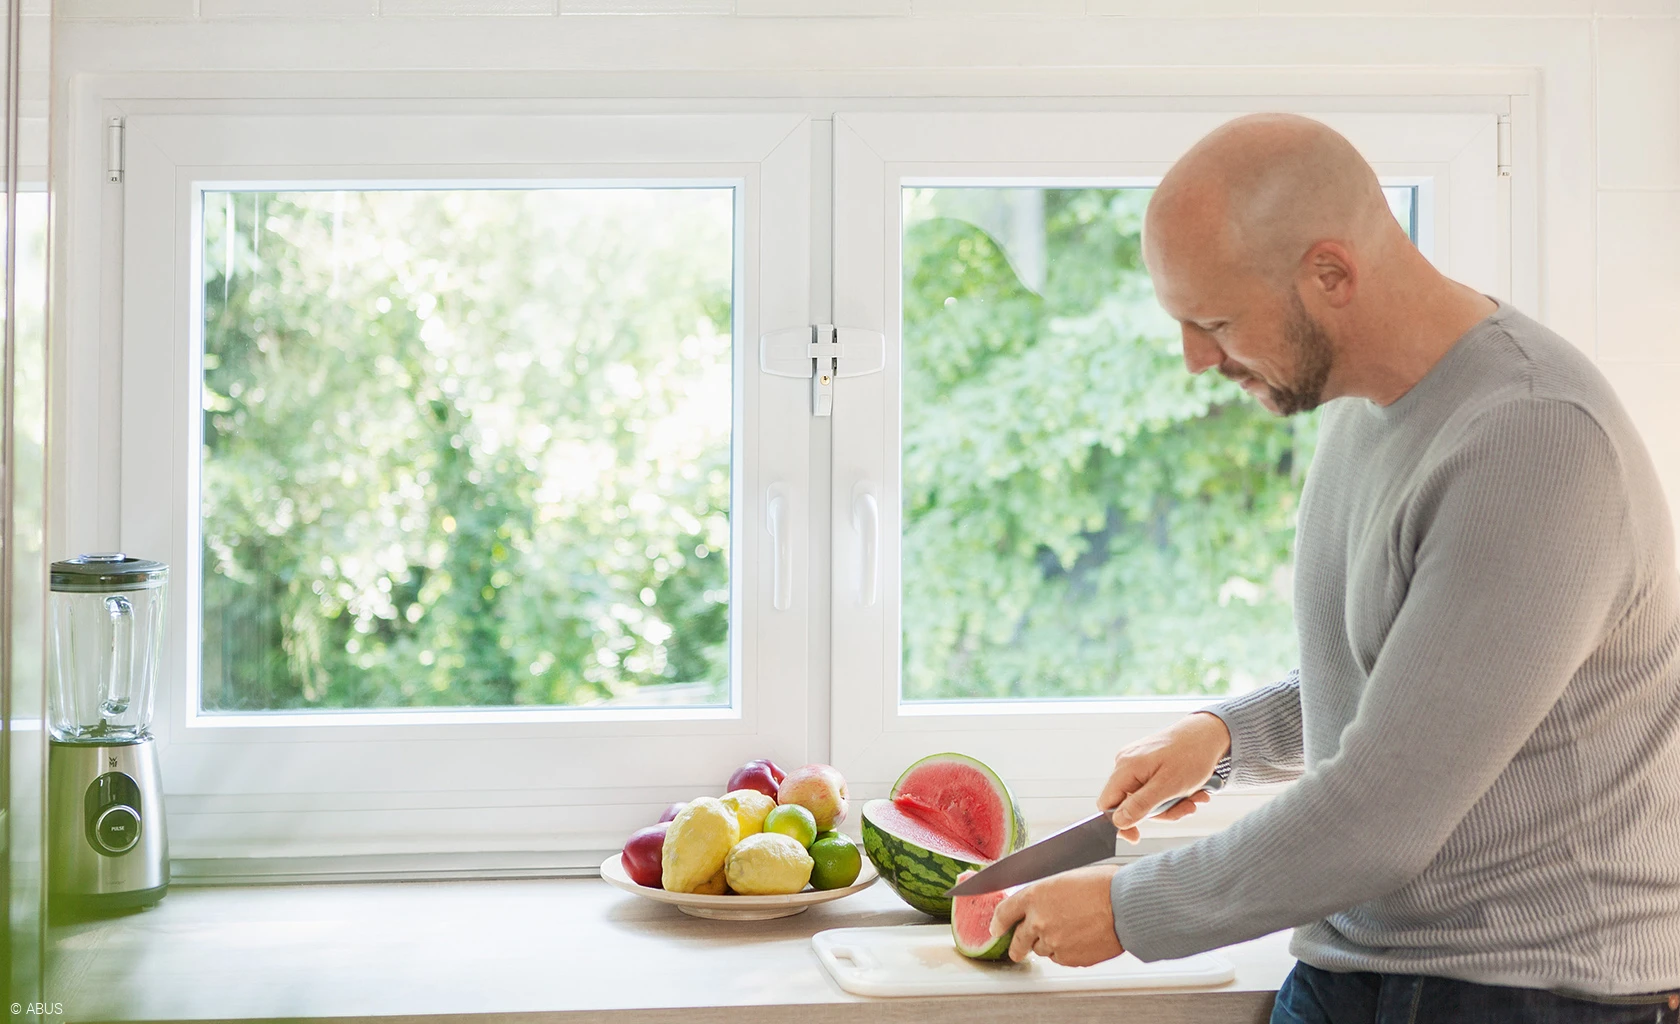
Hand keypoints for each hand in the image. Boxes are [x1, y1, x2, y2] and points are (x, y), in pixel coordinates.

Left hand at [990, 864, 1124, 966]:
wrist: (1125, 906)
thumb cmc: (1101, 886)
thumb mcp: (1063, 879)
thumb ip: (1043, 895)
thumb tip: (1035, 904)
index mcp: (1034, 896)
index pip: (1004, 912)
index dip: (998, 922)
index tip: (996, 928)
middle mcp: (1038, 921)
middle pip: (1017, 941)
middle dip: (1016, 946)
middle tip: (1019, 948)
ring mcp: (1053, 942)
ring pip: (1041, 950)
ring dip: (1047, 944)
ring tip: (1068, 932)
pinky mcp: (1069, 958)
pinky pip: (1060, 958)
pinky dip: (1065, 951)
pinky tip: (1079, 939)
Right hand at [1098, 711, 1229, 842]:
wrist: (1208, 733)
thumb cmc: (1191, 755)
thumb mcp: (1167, 786)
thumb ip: (1140, 805)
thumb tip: (1119, 822)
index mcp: (1126, 767)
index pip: (1107, 803)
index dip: (1120, 823)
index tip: (1137, 836)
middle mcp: (1126, 763)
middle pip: (1129, 803)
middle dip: (1158, 812)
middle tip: (1184, 809)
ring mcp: (1137, 763)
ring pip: (1145, 797)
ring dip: (1171, 804)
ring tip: (1194, 798)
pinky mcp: (1149, 763)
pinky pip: (1154, 787)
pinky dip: (1172, 793)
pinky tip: (1191, 791)